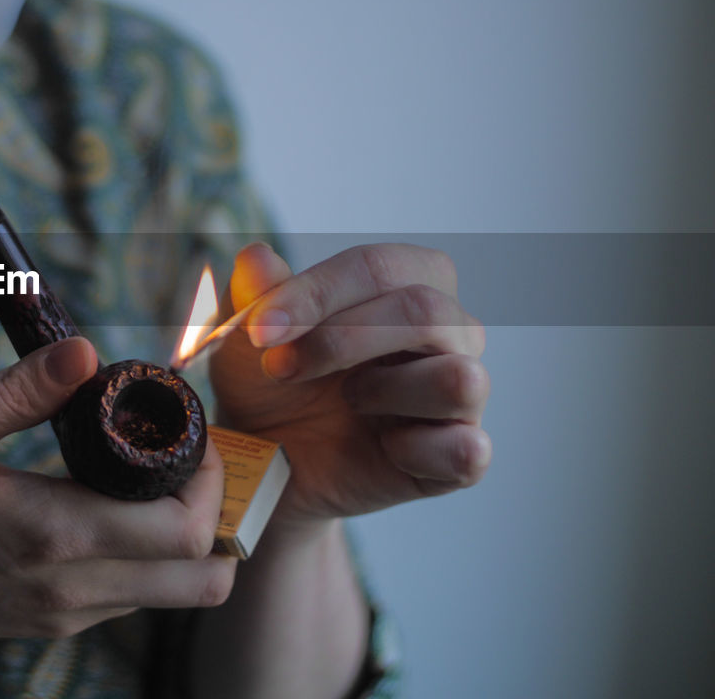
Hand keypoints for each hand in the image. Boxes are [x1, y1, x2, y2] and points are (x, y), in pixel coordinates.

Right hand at [0, 337, 234, 666]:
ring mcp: (60, 615)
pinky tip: (110, 506)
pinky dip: (149, 559)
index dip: (211, 476)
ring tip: (153, 475)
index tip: (191, 429)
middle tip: (191, 457)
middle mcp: (69, 588)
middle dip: (221, 514)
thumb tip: (89, 352)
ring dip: (188, 540)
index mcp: (51, 534)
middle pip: (204, 578)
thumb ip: (20, 390)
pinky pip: (129, 598)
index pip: (185, 528)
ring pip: (173, 594)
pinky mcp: (45, 622)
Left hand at [210, 243, 491, 532]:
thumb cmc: (271, 381)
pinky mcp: (458, 458)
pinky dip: (415, 449)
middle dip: (339, 339)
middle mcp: (450, 335)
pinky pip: (467, 450)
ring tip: (348, 400)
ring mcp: (461, 399)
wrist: (265, 459)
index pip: (380, 266)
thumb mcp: (250, 333)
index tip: (259, 329)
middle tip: (279, 367)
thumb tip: (258, 259)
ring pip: (460, 377)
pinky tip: (380, 448)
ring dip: (385, 388)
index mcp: (409, 284)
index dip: (316, 292)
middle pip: (424, 311)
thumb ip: (257, 292)